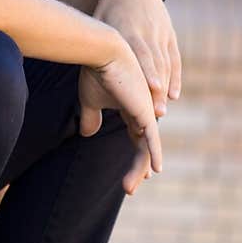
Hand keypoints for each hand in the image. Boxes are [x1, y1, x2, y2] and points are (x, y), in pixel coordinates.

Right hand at [78, 35, 162, 195]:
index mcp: (131, 110)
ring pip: (146, 148)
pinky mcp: (145, 112)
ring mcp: (146, 113)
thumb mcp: (89, 102)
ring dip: (138, 169)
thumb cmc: (96, 74)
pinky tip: (154, 170)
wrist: (103, 54)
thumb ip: (90, 118)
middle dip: (136, 169)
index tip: (134, 177)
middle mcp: (143, 113)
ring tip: (128, 187)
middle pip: (143, 147)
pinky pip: (151, 139)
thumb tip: (87, 135)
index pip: (136, 139)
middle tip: (128, 188)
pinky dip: (154, 154)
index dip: (135, 157)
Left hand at [93, 0, 181, 119]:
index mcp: (125, 29)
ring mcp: (159, 34)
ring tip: (160, 110)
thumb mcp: (98, 25)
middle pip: (153, 62)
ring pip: (164, 63)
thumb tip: (79, 66)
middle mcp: (145, 32)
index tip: (148, 90)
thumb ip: (92, 49)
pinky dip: (174, 77)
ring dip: (164, 87)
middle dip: (155, 87)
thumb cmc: (107, 13)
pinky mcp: (169, 36)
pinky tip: (173, 95)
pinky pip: (174, 58)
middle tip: (155, 112)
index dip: (145, 71)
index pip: (138, 52)